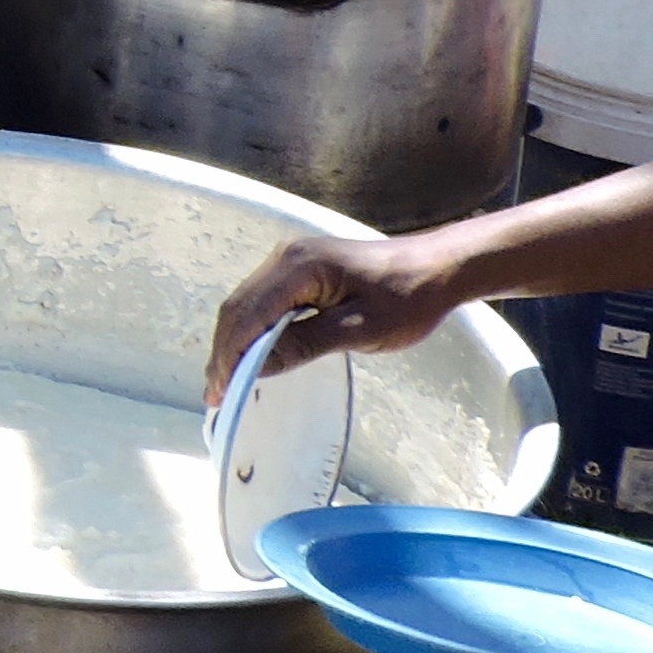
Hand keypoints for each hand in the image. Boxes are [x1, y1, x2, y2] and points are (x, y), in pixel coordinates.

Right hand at [199, 228, 463, 407]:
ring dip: (235, 342)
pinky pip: (264, 302)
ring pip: (248, 304)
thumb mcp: (359, 329)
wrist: (438, 268)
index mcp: (299, 267)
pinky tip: (252, 355)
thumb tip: (257, 367)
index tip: (220, 392)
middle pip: (239, 307)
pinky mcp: (301, 271)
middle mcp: (286, 258)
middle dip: (224, 351)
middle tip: (214, 395)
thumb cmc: (407, 298)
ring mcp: (291, 262)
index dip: (230, 354)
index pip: (248, 314)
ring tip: (226, 381)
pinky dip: (252, 331)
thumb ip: (305, 344)